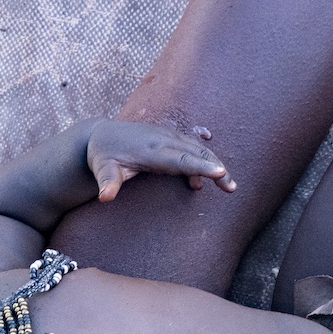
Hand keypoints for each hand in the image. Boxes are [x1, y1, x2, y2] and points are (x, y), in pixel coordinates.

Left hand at [86, 120, 235, 201]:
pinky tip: (203, 180)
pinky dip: (203, 160)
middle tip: (231, 188)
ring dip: (214, 165)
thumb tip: (105, 197)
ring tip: (228, 186)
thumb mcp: (102, 170)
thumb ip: (107, 182)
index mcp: (151, 150)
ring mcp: (169, 136)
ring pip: (198, 148)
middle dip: (216, 169)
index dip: (201, 166)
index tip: (220, 172)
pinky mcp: (170, 137)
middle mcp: (164, 140)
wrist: (101, 136)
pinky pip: (192, 146)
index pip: (181, 160)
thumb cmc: (103, 156)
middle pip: (196, 153)